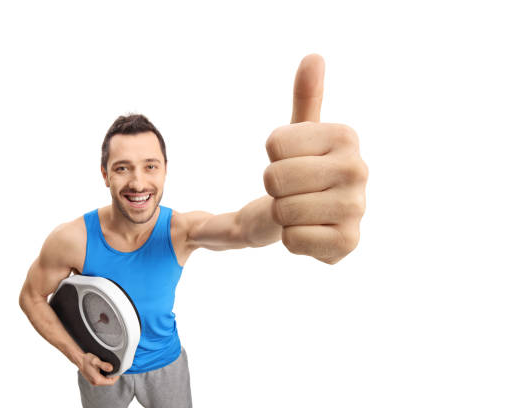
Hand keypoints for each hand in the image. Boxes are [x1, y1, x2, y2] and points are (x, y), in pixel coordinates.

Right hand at [78, 352, 119, 385]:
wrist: (79, 359)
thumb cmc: (86, 360)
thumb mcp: (96, 361)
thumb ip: (104, 365)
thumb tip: (111, 368)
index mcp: (97, 379)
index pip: (111, 382)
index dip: (116, 377)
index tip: (118, 371)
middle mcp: (95, 382)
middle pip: (108, 382)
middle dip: (113, 376)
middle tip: (116, 369)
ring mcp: (93, 381)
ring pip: (105, 380)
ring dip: (109, 375)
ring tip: (111, 368)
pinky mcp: (92, 379)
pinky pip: (101, 379)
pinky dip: (104, 375)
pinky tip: (105, 369)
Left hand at [263, 54, 367, 263]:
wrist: (313, 216)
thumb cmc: (304, 169)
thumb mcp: (301, 133)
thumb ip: (306, 97)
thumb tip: (313, 58)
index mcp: (346, 136)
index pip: (274, 144)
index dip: (273, 156)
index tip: (293, 160)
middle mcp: (359, 169)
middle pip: (275, 178)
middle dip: (274, 187)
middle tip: (293, 189)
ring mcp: (357, 209)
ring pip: (282, 210)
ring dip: (282, 214)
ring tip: (301, 209)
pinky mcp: (348, 243)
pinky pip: (293, 240)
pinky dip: (292, 239)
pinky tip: (310, 231)